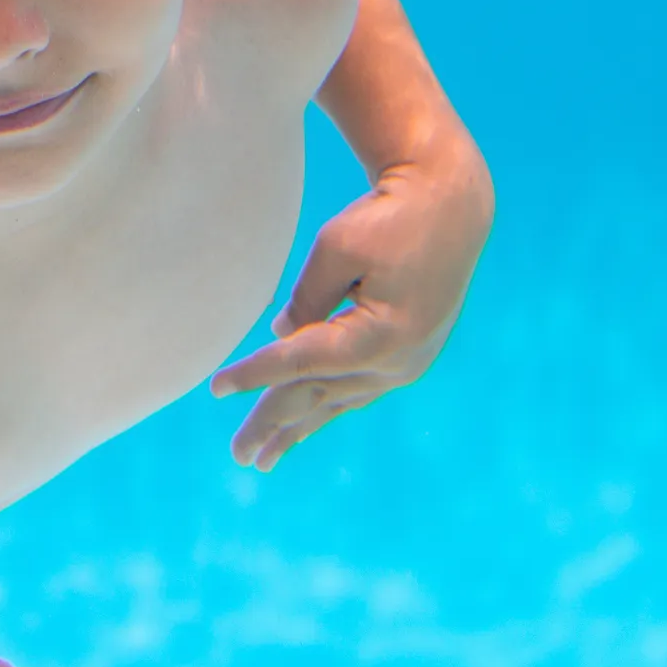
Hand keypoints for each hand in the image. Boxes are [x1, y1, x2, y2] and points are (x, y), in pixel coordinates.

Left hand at [210, 145, 492, 468]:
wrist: (450, 207)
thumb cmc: (388, 219)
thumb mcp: (335, 249)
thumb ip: (306, 300)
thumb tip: (282, 337)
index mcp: (376, 337)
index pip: (299, 362)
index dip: (255, 374)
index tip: (216, 387)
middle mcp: (395, 362)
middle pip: (317, 396)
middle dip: (273, 424)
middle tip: (236, 454)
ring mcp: (407, 365)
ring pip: (339, 403)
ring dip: (299, 428)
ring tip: (264, 459)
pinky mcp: (411, 358)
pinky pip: (360, 393)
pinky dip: (329, 409)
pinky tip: (308, 425)